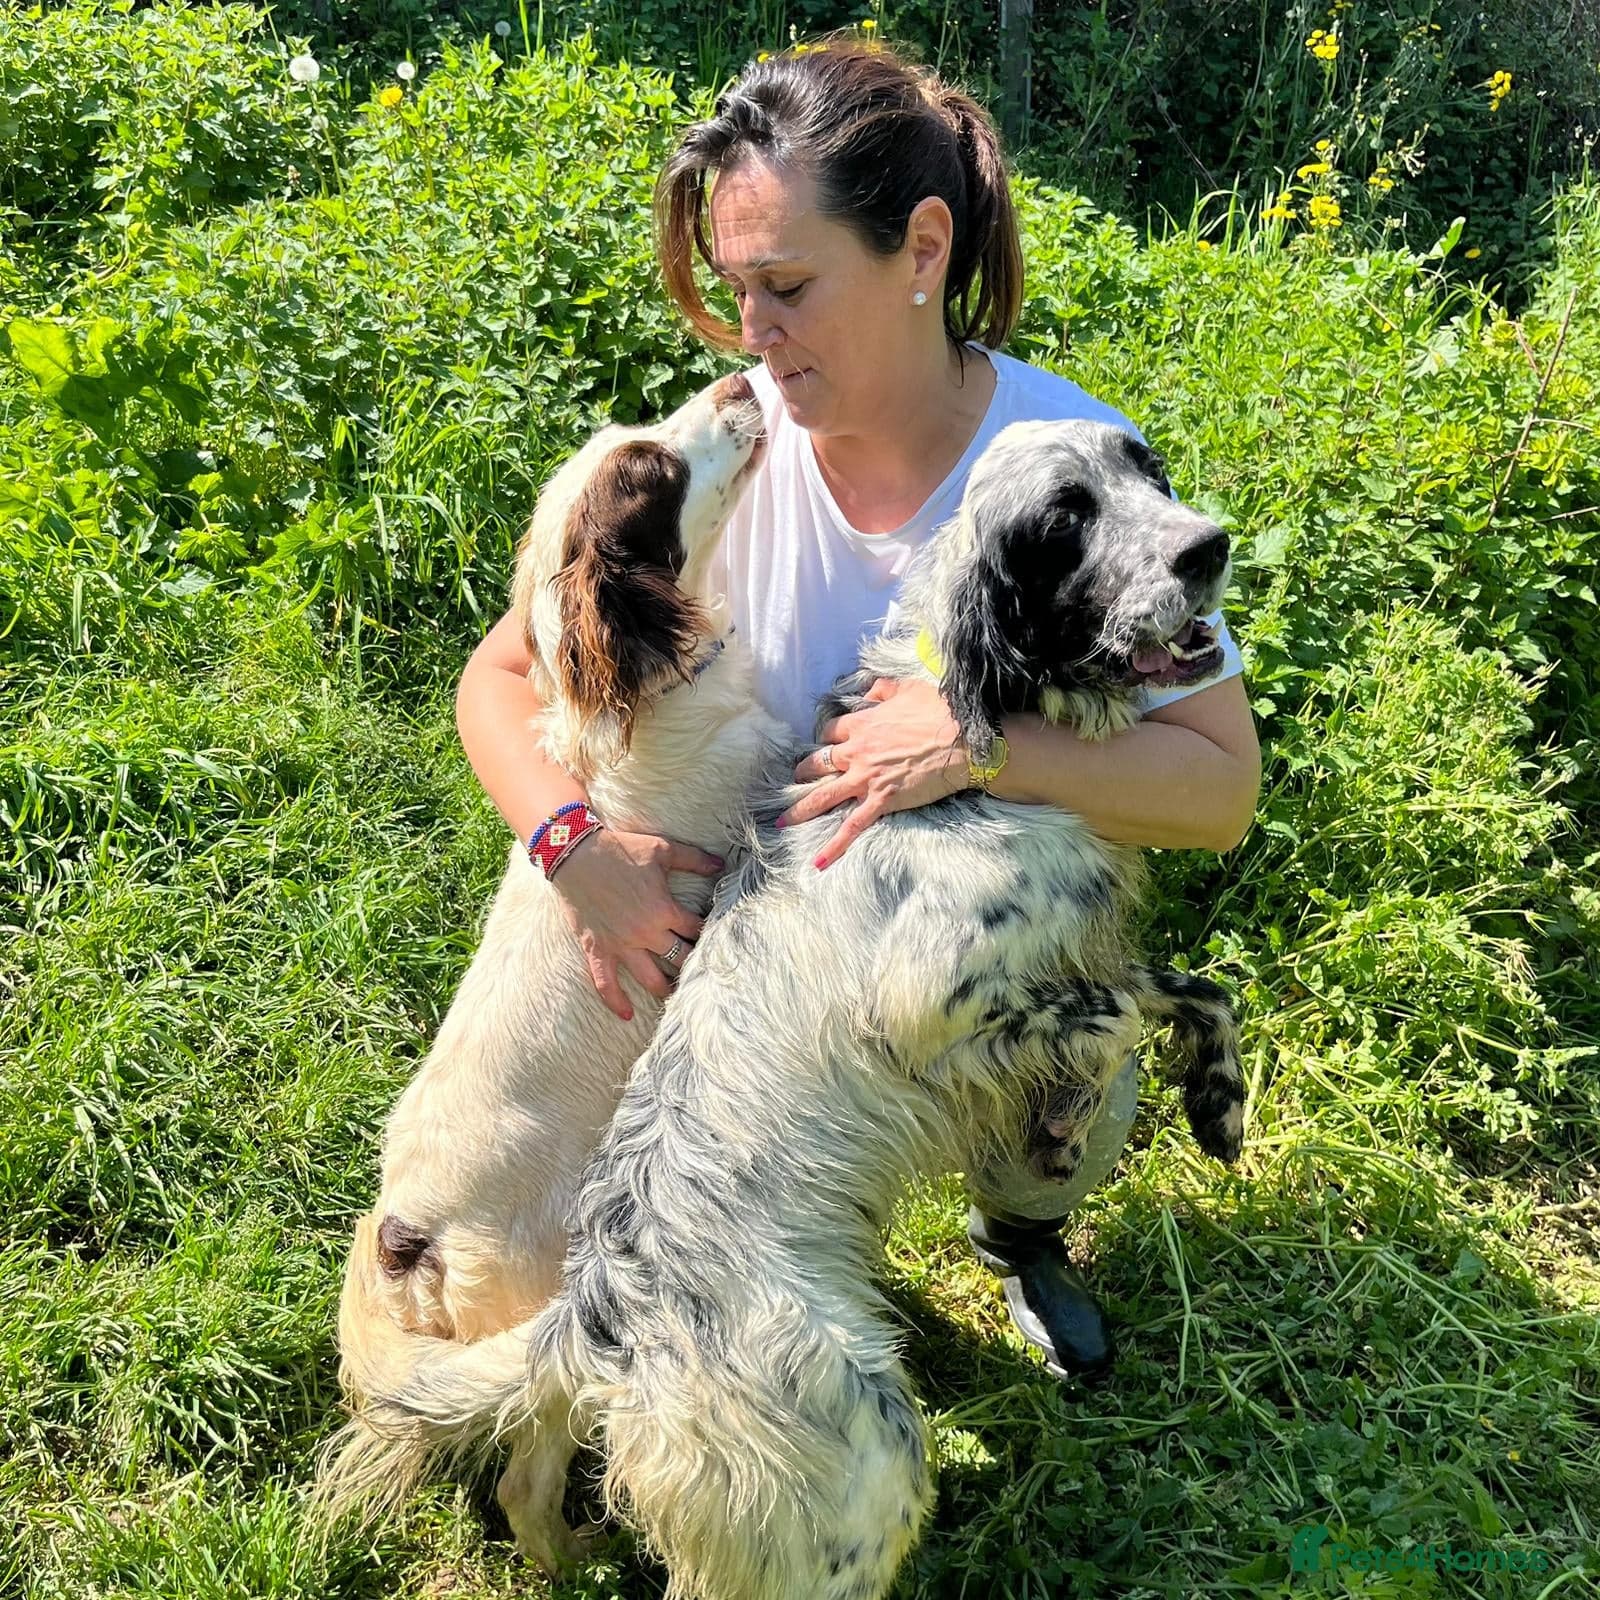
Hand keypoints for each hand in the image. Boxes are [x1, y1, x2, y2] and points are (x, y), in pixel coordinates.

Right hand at [548, 827, 723, 1021]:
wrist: (576, 853)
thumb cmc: (620, 849)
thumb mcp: (662, 849)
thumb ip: (694, 859)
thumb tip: (722, 864)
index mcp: (663, 909)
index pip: (696, 929)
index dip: (708, 932)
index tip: (715, 936)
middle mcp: (645, 933)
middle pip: (680, 959)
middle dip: (693, 965)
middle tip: (704, 972)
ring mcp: (620, 945)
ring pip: (650, 979)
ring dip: (666, 990)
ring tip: (678, 998)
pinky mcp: (597, 949)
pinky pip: (605, 983)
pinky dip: (615, 1002)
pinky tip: (627, 1016)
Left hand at [778, 677, 970, 868]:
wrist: (961, 740)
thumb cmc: (940, 712)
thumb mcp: (908, 689)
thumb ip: (884, 689)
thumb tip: (870, 690)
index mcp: (863, 725)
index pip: (831, 732)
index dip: (826, 737)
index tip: (826, 742)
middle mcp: (857, 752)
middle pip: (818, 762)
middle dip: (804, 771)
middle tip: (796, 778)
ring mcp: (866, 779)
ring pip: (823, 795)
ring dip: (800, 809)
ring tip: (783, 821)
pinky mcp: (881, 801)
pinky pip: (851, 827)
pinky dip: (834, 846)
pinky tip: (817, 862)